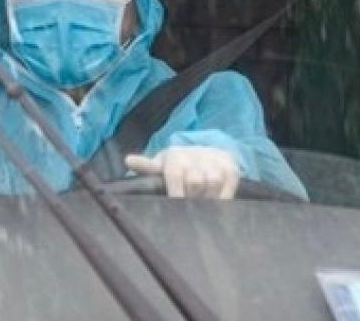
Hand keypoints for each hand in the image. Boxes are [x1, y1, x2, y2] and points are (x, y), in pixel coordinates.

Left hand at [124, 146, 239, 198]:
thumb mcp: (160, 165)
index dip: (175, 192)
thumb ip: (146, 166)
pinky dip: (223, 198)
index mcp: (176, 156)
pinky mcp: (231, 169)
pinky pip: (228, 188)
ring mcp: (215, 162)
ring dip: (206, 198)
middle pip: (194, 182)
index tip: (176, 204)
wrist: (206, 152)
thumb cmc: (177, 165)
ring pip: (212, 184)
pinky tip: (215, 201)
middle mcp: (196, 156)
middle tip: (188, 206)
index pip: (175, 174)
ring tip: (200, 203)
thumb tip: (128, 160)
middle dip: (191, 198)